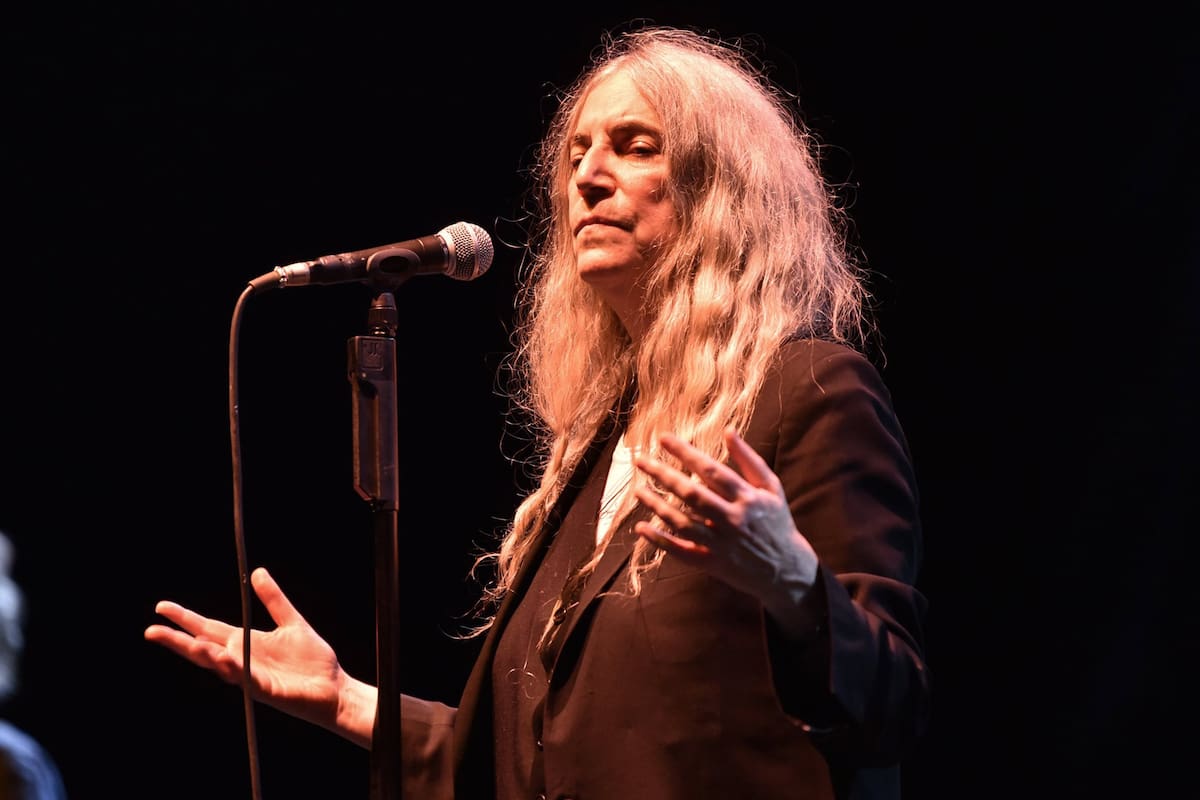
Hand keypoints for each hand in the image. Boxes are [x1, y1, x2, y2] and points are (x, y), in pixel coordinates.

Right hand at [143, 567, 375, 747]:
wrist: (334, 688)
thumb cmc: (312, 661)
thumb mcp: (291, 622)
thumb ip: (274, 599)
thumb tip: (257, 572)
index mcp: (245, 643)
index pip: (207, 629)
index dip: (185, 619)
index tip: (161, 607)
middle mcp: (242, 660)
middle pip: (203, 649)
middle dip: (178, 641)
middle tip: (151, 630)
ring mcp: (251, 677)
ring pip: (220, 665)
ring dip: (204, 655)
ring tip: (189, 642)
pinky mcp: (266, 690)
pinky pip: (246, 678)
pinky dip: (234, 668)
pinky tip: (223, 658)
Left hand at [633, 428, 818, 620]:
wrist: (787, 569)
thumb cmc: (777, 522)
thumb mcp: (771, 488)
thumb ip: (749, 460)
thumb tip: (728, 431)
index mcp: (747, 498)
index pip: (710, 470)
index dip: (685, 453)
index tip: (663, 438)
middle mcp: (732, 520)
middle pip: (691, 494)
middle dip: (663, 474)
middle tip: (640, 460)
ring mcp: (720, 544)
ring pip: (681, 523)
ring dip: (656, 505)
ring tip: (637, 489)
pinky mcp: (711, 563)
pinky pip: (681, 552)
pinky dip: (660, 541)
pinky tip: (641, 527)